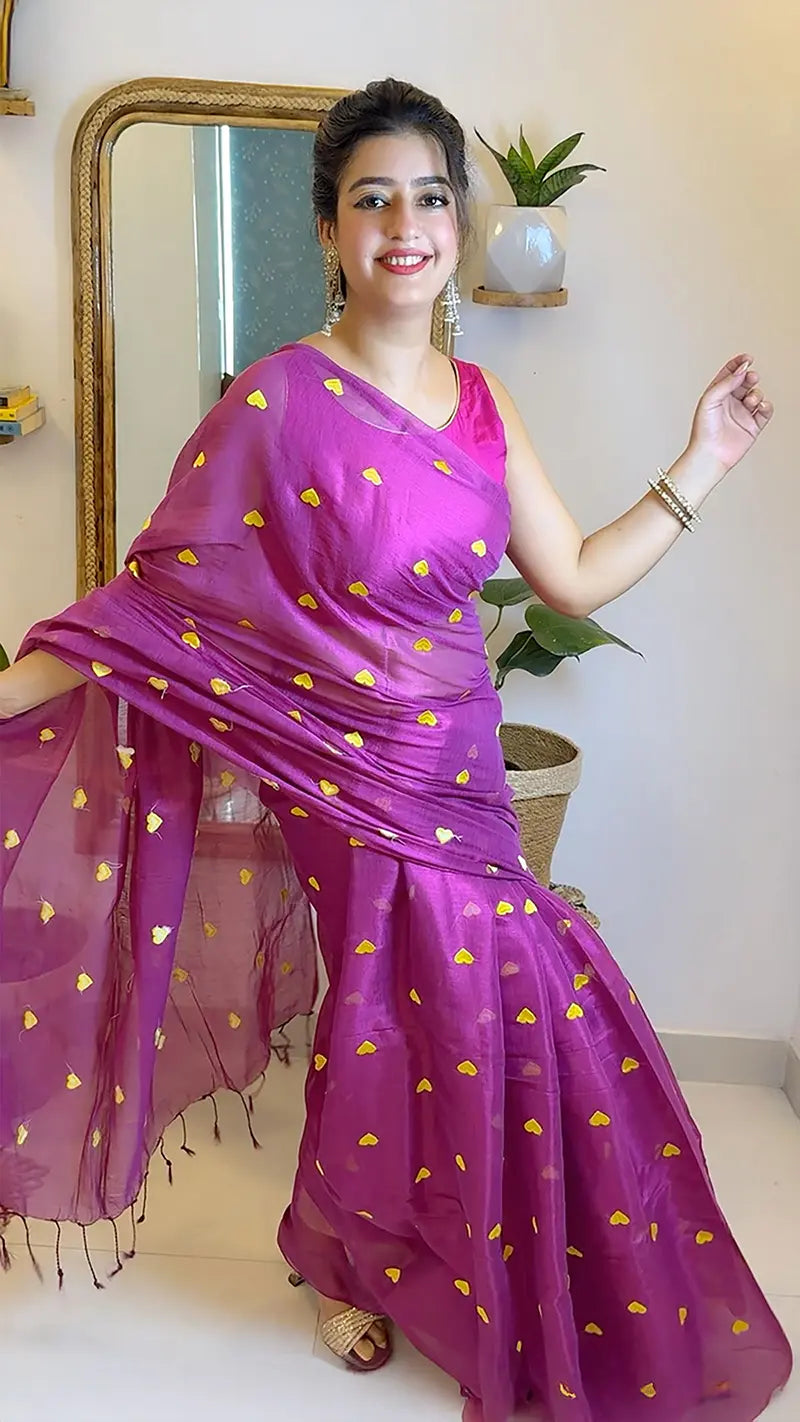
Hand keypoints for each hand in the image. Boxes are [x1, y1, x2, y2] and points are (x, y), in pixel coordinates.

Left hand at [688, 354, 772, 477]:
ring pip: (756, 395)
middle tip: (751, 378)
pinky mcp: (753, 426)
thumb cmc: (703, 430)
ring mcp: (742, 414)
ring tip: (749, 401)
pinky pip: (765, 411)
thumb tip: (742, 370)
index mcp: (717, 394)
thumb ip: (726, 382)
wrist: (710, 454)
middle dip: (750, 377)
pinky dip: (766, 406)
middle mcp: (730, 403)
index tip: (747, 359)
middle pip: (745, 382)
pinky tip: (761, 406)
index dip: (739, 363)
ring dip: (755, 394)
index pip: (730, 373)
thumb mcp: (709, 399)